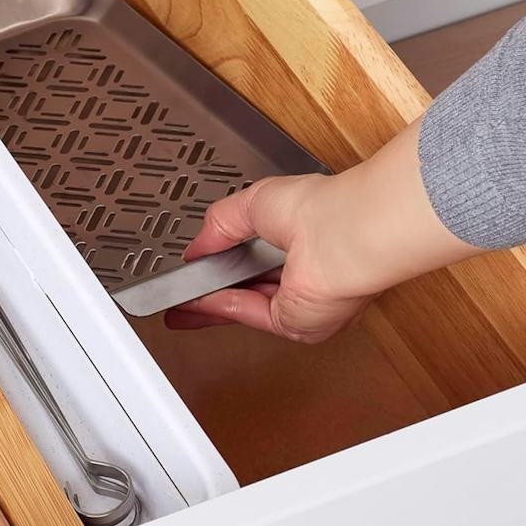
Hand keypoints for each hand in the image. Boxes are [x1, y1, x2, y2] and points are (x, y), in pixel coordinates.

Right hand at [166, 119, 483, 341]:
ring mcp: (303, 303)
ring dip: (211, 303)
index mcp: (307, 245)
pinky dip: (222, 307)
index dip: (226, 266)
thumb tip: (198, 245)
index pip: (259, 262)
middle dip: (213, 293)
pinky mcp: (297, 323)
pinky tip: (198, 301)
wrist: (346, 234)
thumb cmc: (322, 208)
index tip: (198, 269)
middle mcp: (308, 278)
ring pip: (246, 307)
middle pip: (250, 291)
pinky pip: (250, 315)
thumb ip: (222, 223)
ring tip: (179, 299)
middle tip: (182, 295)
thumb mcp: (254, 202)